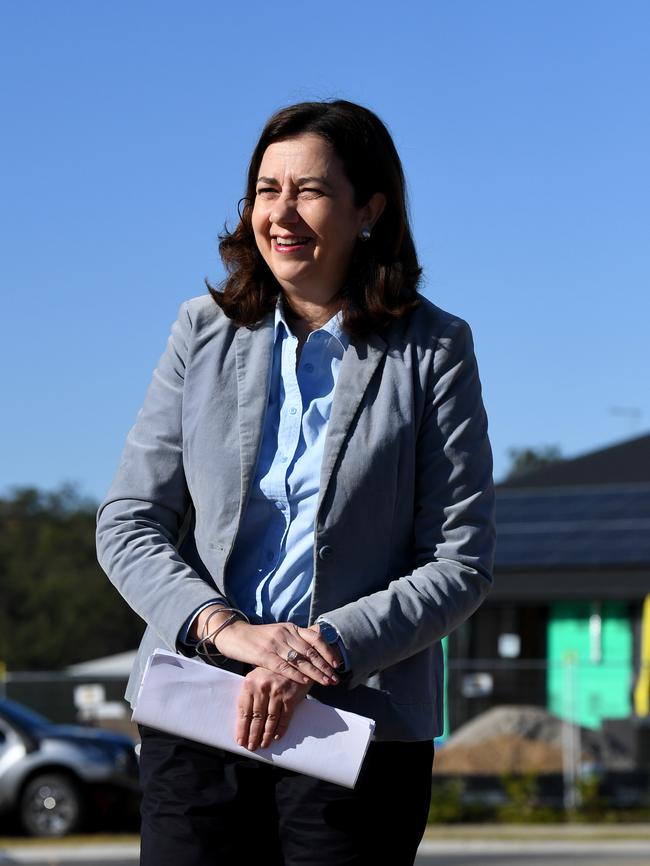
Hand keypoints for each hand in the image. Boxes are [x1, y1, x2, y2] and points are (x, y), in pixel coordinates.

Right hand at [192, 606, 340, 686]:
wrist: (233, 634)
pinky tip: (304, 682)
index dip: (327, 651)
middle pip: (310, 651)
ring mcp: (274, 644)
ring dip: (315, 673)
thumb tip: (316, 644)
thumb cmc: (258, 637)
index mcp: (291, 628)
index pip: (315, 638)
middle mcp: (285, 633)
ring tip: (326, 683)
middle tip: (335, 679)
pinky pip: (283, 666)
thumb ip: (296, 639)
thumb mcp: (279, 633)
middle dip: (325, 666)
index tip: (336, 664)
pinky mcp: (263, 654)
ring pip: (300, 660)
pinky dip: (295, 674)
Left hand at [236, 668, 311, 750]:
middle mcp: (262, 687)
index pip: (244, 711)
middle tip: (251, 747)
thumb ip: (250, 694)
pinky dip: (280, 729)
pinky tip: (277, 737)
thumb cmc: (273, 671)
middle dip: (253, 735)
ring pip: (270, 720)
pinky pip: (284, 717)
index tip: (240, 740)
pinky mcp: (290, 697)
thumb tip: (243, 721)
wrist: (295, 661)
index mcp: (250, 683)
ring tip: (263, 744)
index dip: (242, 728)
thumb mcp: (257, 677)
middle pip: (256, 718)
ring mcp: (277, 692)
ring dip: (266, 735)